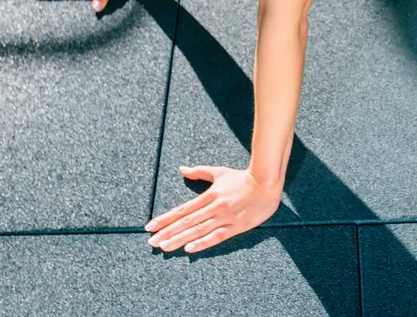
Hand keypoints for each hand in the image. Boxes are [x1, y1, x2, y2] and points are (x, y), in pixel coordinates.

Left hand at [145, 165, 281, 253]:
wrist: (266, 183)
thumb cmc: (242, 178)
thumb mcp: (220, 173)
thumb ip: (199, 172)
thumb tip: (182, 169)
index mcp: (209, 195)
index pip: (183, 210)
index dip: (165, 218)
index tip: (150, 226)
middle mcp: (214, 207)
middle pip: (187, 222)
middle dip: (167, 232)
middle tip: (151, 242)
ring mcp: (225, 217)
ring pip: (199, 230)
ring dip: (180, 239)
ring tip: (164, 246)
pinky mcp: (237, 226)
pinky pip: (218, 236)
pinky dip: (203, 242)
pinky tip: (189, 248)